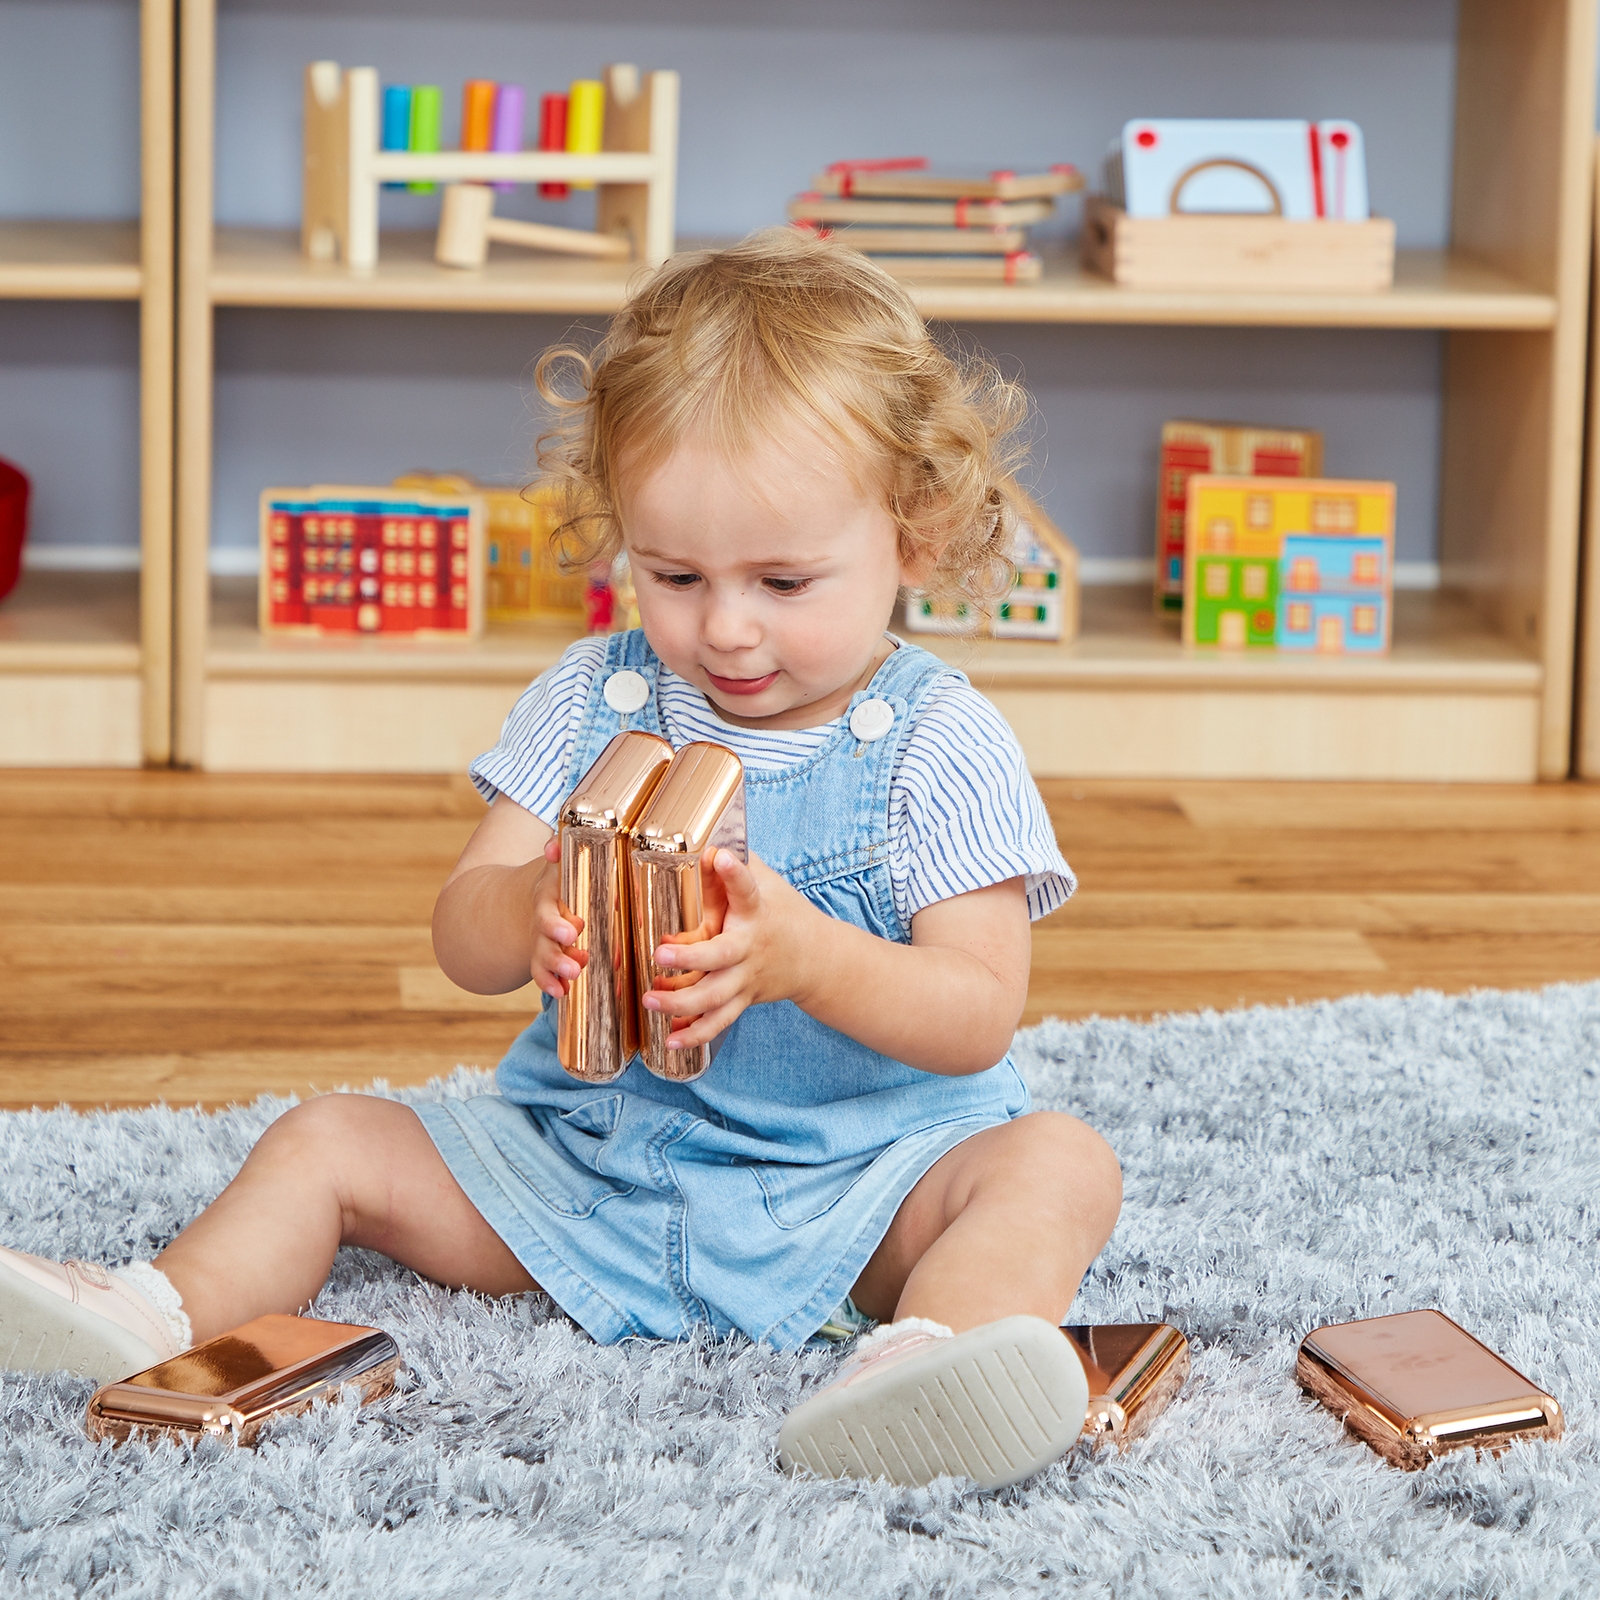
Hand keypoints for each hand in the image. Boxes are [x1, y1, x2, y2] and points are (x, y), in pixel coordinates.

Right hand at [528, 836, 587, 999]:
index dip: (556, 924)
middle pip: (545, 941)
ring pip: (543, 959)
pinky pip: (543, 973)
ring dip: (556, 969)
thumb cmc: (559, 877)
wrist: (535, 896)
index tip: (574, 931)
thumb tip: (552, 847)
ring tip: (573, 976)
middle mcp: (542, 922)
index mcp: (547, 898)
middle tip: (576, 965)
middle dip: (558, 954)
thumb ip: (558, 851)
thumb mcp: (559, 862)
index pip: (547, 911)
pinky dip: (551, 983)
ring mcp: (541, 942)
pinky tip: (562, 992)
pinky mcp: (545, 957)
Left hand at [641, 849, 817, 1050]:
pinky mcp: (744, 999)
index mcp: (757, 911)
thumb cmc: (782, 912)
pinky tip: (671, 1040)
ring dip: (681, 1003)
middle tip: (660, 952)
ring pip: (715, 997)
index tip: (719, 858)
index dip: (735, 873)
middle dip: (691, 957)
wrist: (819, 959)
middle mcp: (751, 947)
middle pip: (721, 957)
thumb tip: (702, 836)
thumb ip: (737, 862)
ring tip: (650, 1001)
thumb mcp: (767, 883)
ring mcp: (747, 978)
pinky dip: (696, 1034)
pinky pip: (720, 1021)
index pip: (747, 888)